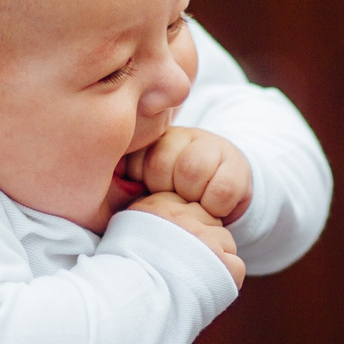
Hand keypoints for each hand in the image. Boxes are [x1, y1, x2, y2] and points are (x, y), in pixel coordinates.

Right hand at [127, 190, 245, 287]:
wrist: (130, 303)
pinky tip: (204, 290)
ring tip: (191, 280)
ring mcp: (206, 238)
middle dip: (203, 240)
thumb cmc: (123, 274)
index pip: (189, 205)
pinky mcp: (223, 262)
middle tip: (184, 264)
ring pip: (226, 241)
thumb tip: (160, 219)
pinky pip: (235, 266)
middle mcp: (184, 216)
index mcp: (158, 204)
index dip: (184, 227)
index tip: (173, 245)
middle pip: (210, 219)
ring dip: (216, 259)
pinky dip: (226, 280)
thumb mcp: (123, 232)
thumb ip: (148, 219)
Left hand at [131, 126, 252, 221]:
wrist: (222, 188)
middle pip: (160, 165)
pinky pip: (221, 191)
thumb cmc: (174, 194)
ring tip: (194, 202)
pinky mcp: (236, 164)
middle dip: (165, 192)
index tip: (149, 190)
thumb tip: (106, 190)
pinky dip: (216, 207)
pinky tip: (214, 206)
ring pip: (190, 171)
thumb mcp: (146, 185)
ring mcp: (210, 145)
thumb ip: (125, 183)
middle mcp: (180, 135)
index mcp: (152, 140)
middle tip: (174, 199)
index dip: (141, 184)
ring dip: (191, 197)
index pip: (134, 161)